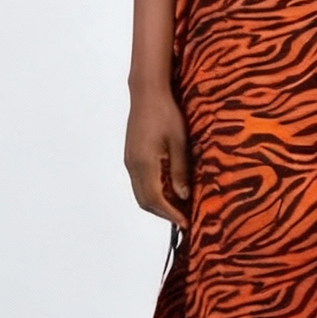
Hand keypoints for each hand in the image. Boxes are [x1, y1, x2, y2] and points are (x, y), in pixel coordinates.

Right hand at [124, 82, 190, 225]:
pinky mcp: (132, 156)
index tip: (186, 224)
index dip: (171, 215)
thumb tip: (183, 196)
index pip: (156, 200)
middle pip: (145, 201)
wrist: (147, 93)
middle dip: (164, 214)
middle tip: (184, 219)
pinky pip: (140, 182)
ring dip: (158, 204)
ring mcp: (130, 161)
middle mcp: (133, 165)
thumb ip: (180, 170)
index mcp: (145, 163)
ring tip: (179, 207)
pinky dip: (153, 192)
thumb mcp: (179, 141)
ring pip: (141, 193)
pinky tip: (169, 189)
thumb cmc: (165, 113)